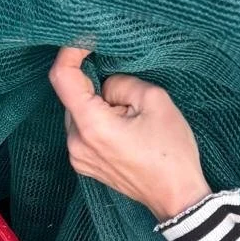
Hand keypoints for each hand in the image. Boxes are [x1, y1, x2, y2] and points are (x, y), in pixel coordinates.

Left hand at [48, 47, 210, 222]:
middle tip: (129, 97)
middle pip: (72, 97)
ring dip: (99, 106)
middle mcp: (76, 144)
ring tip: (131, 119)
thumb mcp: (155, 101)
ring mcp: (78, 158)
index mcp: (91, 126)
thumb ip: (122, 83)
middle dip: (96, 87)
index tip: (87, 42)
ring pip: (78, 114)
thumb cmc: (172, 154)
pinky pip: (83, 132)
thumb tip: (106, 86)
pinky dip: (98, 122)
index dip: (70, 52)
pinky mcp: (85, 166)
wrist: (177, 198)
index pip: (62, 77)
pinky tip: (125, 131)